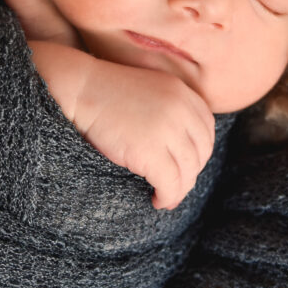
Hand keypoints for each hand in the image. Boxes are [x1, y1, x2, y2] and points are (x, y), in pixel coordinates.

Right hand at [69, 55, 216, 210]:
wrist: (80, 88)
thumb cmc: (107, 91)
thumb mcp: (151, 89)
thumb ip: (172, 108)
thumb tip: (181, 145)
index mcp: (183, 93)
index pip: (207, 129)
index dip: (200, 151)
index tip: (187, 163)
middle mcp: (182, 110)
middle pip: (201, 152)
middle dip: (191, 172)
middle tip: (176, 184)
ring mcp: (168, 131)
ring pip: (188, 171)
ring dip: (179, 189)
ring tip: (166, 196)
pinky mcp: (150, 152)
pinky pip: (171, 184)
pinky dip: (168, 197)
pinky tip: (157, 199)